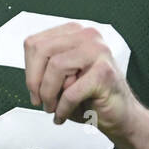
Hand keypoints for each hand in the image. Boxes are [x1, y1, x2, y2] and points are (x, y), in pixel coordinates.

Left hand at [23, 21, 139, 137]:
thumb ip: (44, 67)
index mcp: (74, 33)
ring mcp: (98, 51)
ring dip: (49, 95)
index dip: (28, 69)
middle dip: (35, 81)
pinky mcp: (104, 72)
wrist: (120, 115)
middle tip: (40, 100)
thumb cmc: (89, 96)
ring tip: (54, 108)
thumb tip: (30, 75)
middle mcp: (88, 36)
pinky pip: (71, 92)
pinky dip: (63, 109)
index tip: (33, 88)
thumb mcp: (61, 77)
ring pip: (55, 67)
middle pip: (42, 51)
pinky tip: (64, 115)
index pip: (35, 42)